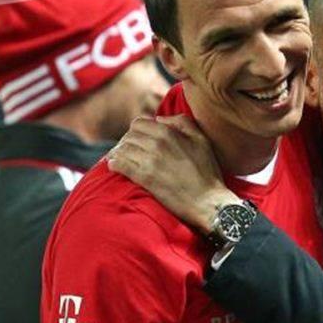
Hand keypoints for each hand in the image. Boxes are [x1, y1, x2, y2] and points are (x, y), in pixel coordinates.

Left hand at [107, 115, 237, 233]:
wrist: (208, 202)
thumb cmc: (207, 172)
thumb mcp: (202, 140)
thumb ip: (182, 123)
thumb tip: (160, 120)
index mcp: (169, 132)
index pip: (139, 123)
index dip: (136, 131)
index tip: (137, 140)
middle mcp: (157, 143)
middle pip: (128, 136)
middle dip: (126, 142)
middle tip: (128, 152)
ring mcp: (150, 161)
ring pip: (122, 149)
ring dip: (119, 153)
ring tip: (120, 159)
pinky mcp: (145, 178)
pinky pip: (120, 165)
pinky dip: (114, 164)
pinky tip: (114, 166)